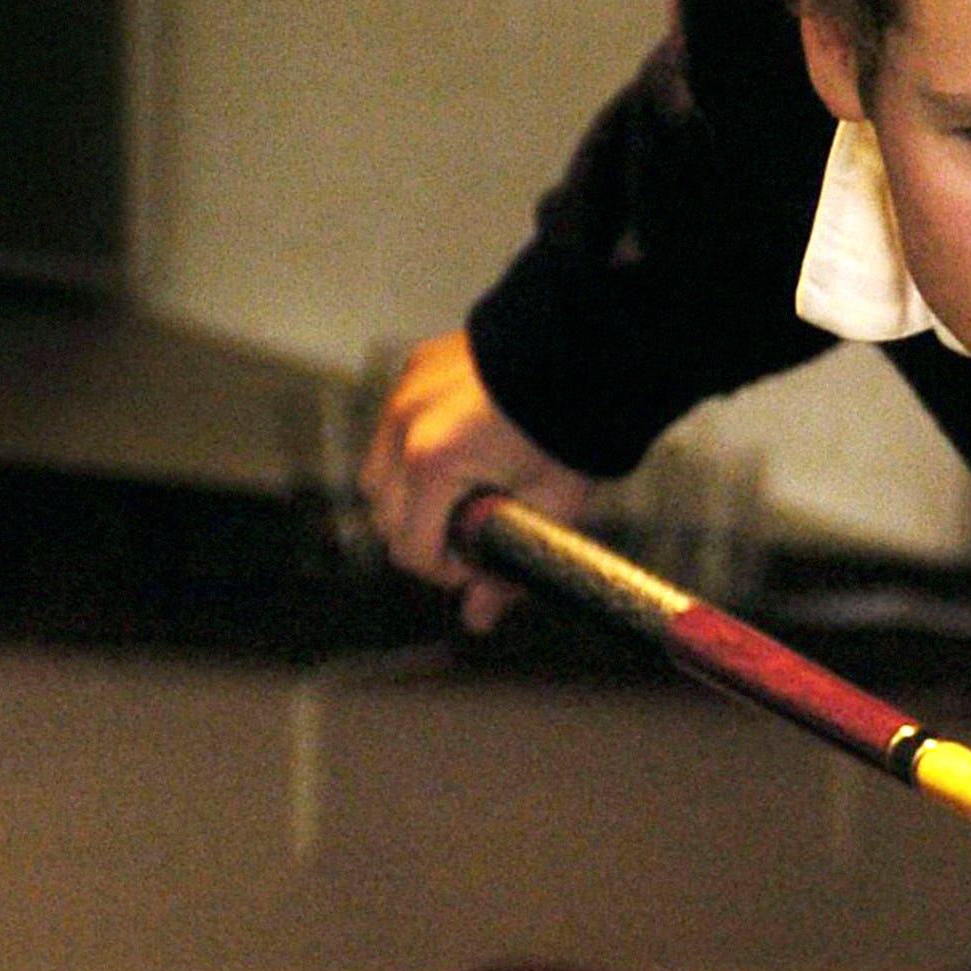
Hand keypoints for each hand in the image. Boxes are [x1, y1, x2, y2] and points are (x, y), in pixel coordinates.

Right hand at [356, 330, 593, 631]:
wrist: (592, 350)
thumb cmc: (575, 431)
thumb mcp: (550, 510)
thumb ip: (508, 570)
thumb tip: (478, 621)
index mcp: (433, 465)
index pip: (409, 549)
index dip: (447, 570)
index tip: (482, 562)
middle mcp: (403, 427)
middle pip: (383, 516)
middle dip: (426, 534)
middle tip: (478, 530)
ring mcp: (403, 393)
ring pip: (378, 472)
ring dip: (410, 494)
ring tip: (467, 493)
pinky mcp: (413, 369)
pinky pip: (394, 426)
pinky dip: (414, 448)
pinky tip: (466, 448)